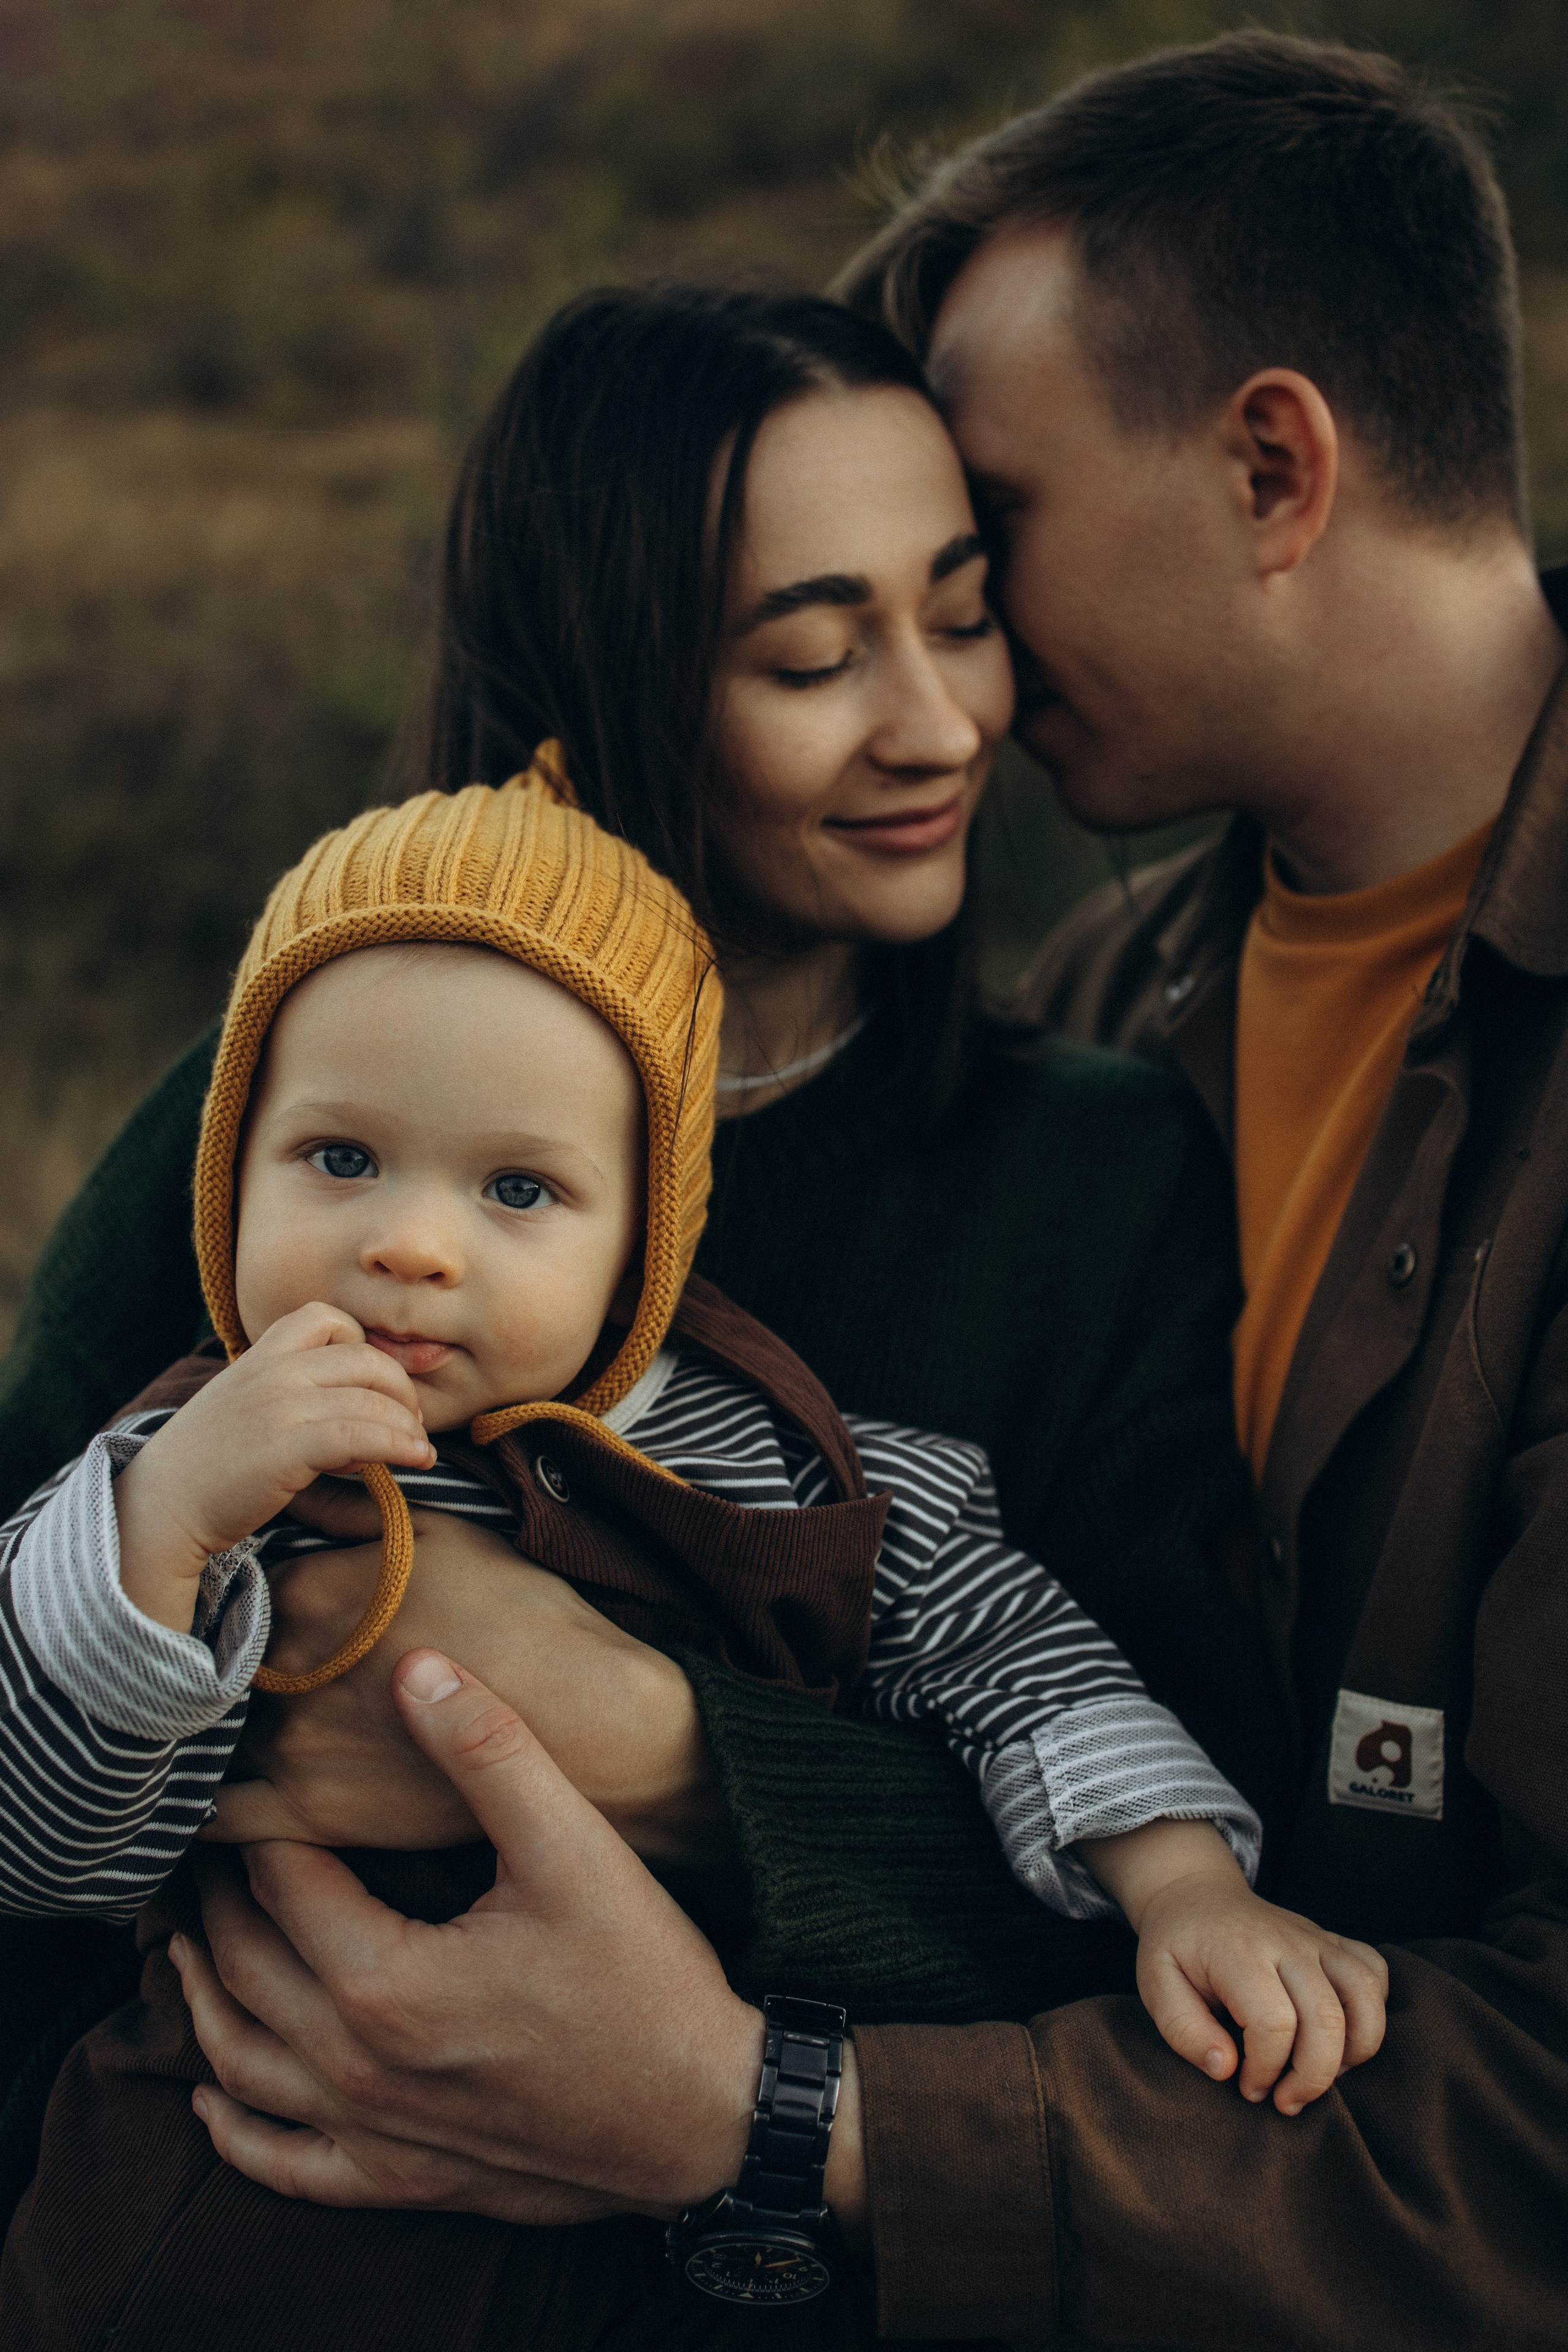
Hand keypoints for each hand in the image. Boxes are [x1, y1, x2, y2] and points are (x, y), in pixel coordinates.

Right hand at [114, 1304, 435, 1632]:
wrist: (161, 1506)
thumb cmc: (207, 1464)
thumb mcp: (244, 1405)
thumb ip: (290, 1393)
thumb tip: (358, 1413)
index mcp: (260, 1355)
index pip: (327, 1318)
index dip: (364, 1345)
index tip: (375, 1384)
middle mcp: (272, 1370)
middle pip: (365, 1359)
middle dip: (401, 1389)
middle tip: (411, 1421)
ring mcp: (281, 1405)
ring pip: (372, 1399)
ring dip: (408, 1425)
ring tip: (421, 1448)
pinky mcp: (289, 1447)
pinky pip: (365, 1435)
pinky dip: (401, 1446)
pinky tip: (417, 1460)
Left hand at [177, 1651, 771, 2221]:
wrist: (705, 2117)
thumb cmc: (646, 1980)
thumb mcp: (575, 1848)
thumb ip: (489, 1752)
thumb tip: (415, 1665)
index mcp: (385, 1982)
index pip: (278, 1881)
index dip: (254, 1822)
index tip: (248, 1775)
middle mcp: (356, 2067)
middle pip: (241, 1965)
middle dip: (214, 1899)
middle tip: (210, 1842)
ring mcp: (373, 2134)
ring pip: (240, 2062)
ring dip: (201, 1996)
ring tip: (186, 1940)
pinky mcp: (401, 2180)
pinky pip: (282, 2166)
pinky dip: (233, 2131)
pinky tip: (211, 2100)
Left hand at [204, 1495, 727, 1862]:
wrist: (592, 1725)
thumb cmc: (530, 1618)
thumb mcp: (450, 1536)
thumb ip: (362, 1511)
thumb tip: (305, 1481)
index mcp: (321, 1589)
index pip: (253, 1579)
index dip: (268, 1588)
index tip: (281, 1599)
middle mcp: (294, 1665)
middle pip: (231, 1652)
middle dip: (244, 1652)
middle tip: (276, 1657)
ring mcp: (296, 1744)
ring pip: (219, 1727)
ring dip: (225, 1720)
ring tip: (251, 1718)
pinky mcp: (313, 1816)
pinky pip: (220, 1819)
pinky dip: (209, 1805)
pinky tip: (229, 1788)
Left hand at [1080, 1820, 1387, 2114]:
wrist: (1195, 1896)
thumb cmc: (1175, 1947)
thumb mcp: (1155, 1985)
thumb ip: (1183, 2030)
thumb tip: (1226, 2069)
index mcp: (1239, 1953)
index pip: (1274, 2023)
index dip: (1266, 2069)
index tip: (1247, 2087)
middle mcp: (1286, 1943)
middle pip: (1327, 2018)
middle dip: (1312, 2078)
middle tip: (1284, 2101)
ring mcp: (1315, 1939)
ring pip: (1364, 1996)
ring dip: (1353, 2051)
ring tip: (1319, 2074)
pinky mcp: (1333, 1941)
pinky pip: (1375, 1972)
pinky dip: (1373, 2012)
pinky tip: (1342, 2037)